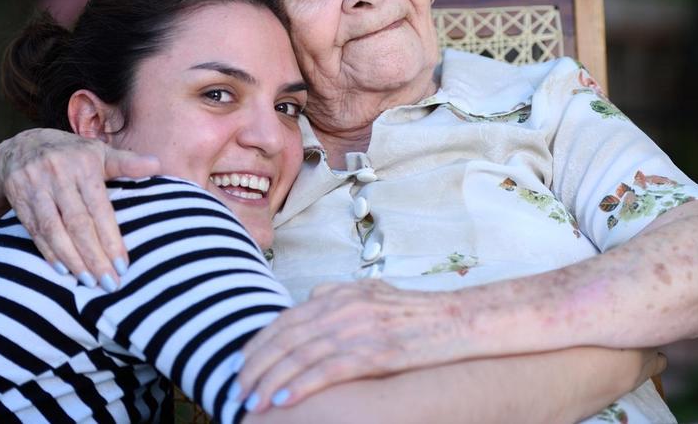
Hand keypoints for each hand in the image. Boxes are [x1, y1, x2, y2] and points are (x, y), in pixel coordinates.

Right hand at [0, 128, 159, 288]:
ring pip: (53, 229)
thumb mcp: (100, 153)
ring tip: (88, 281)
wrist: (22, 147)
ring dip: (71, 259)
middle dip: (94, 256)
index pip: (99, 208)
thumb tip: (157, 164)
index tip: (123, 265)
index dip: (111, 238)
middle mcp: (58, 174)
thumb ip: (127, 163)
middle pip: (77, 223)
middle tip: (109, 283)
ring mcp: (35, 186)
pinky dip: (48, 252)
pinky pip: (34, 230)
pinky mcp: (18, 198)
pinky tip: (63, 270)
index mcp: (84, 164)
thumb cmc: (73, 155)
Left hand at [232, 280, 468, 413]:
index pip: (285, 320)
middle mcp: (344, 307)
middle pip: (285, 338)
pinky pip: (329, 370)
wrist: (460, 319)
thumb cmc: (416, 313)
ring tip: (253, 403)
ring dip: (271, 381)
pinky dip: (301, 385)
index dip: (258, 344)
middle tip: (237, 390)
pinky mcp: (377, 351)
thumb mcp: (373, 293)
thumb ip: (338, 296)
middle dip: (256, 366)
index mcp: (340, 294)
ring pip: (301, 355)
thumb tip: (310, 300)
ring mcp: (360, 328)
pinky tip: (283, 400)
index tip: (239, 365)